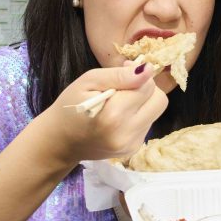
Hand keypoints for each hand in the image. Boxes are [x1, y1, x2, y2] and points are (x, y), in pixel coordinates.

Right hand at [38, 63, 167, 166]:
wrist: (60, 141)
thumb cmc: (70, 106)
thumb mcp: (89, 81)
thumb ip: (119, 75)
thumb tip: (148, 70)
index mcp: (114, 116)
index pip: (148, 87)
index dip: (138, 74)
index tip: (124, 71)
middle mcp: (126, 134)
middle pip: (159, 101)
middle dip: (146, 89)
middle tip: (125, 86)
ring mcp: (131, 145)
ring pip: (155, 112)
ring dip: (142, 103)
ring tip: (119, 102)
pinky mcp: (133, 150)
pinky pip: (147, 124)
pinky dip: (137, 115)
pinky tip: (119, 116)